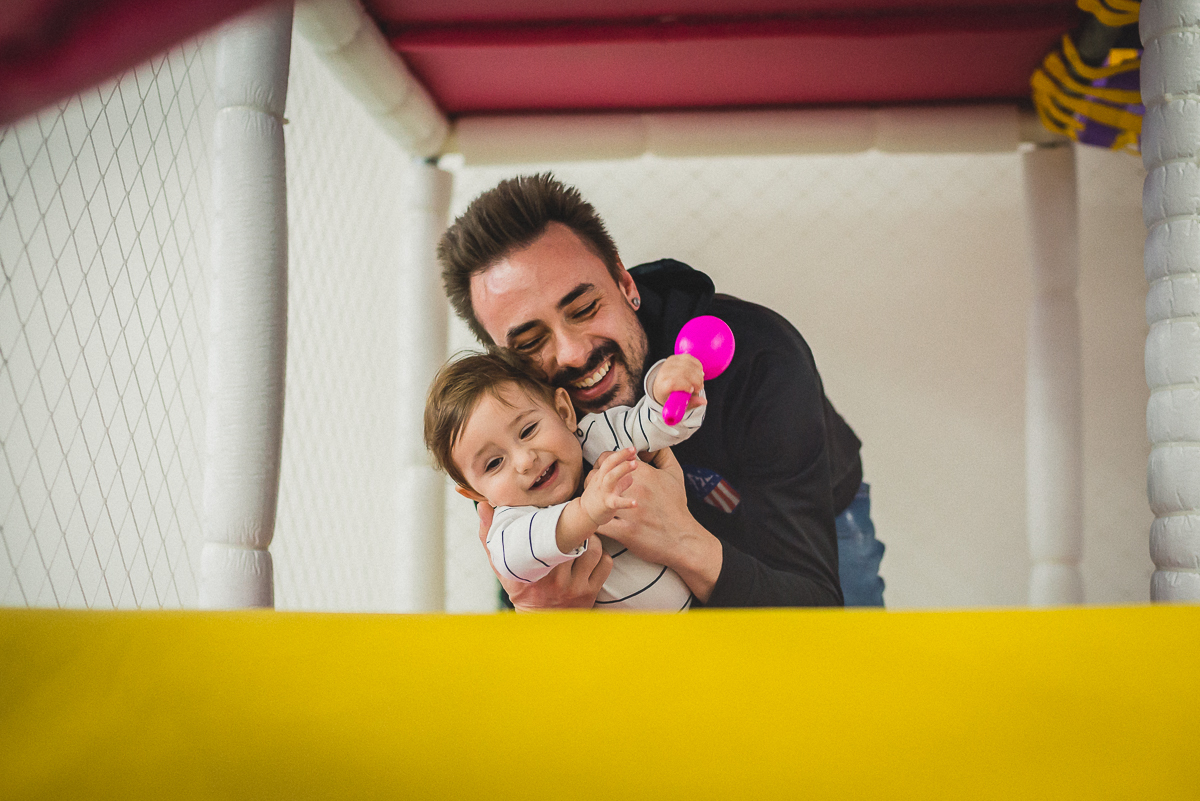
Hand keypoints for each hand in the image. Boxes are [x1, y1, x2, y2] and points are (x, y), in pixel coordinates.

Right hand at [476, 500, 612, 610]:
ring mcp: (577, 586)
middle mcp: (558, 580)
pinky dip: (601, 556)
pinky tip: (590, 555)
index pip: (553, 535)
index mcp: (535, 570)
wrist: (539, 626)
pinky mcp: (591, 592)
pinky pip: (605, 564)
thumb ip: (490, 535)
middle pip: (578, 538)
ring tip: (581, 537)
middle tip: (572, 520)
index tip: (557, 512)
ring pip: (595, 549)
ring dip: (591, 540)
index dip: (559, 519)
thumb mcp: (501, 565)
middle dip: (577, 526)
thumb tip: (483, 506)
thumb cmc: (520, 589)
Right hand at [580, 447, 637, 525]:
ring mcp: (603, 492)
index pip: (610, 460)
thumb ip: (620, 481)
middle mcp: (601, 480)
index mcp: (601, 475)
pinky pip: (616, 502)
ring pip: (611, 477)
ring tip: (635, 464)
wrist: (583, 514)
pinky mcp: (606, 504)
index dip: (621, 454)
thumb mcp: (607, 486)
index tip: (633, 450)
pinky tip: (635, 503)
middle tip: (633, 450)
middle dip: (621, 455)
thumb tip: (632, 477)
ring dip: (623, 469)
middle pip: (609, 464)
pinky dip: (626, 502)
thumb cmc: (598, 498)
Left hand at [595, 447, 722, 601]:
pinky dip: (596, 522)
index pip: (609, 458)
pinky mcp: (625, 532)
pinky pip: (601, 525)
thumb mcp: (675, 474)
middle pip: (597, 476)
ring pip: (595, 499)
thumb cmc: (677, 506)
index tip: (606, 469)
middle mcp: (633, 489)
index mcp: (643, 473)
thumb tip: (649, 444)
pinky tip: (598, 521)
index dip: (603, 462)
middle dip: (594, 480)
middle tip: (598, 486)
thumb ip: (662, 454)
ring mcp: (627, 511)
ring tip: (595, 502)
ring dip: (593, 499)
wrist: (683, 538)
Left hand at [652, 354, 706, 409]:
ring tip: (698, 381)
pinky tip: (698, 373)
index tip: (692, 390)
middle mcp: (664, 372)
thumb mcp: (680, 404)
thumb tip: (703, 401)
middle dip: (696, 380)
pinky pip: (689, 358)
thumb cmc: (670, 396)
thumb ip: (692, 403)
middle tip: (699, 387)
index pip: (673, 381)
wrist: (662, 385)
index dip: (685, 385)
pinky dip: (697, 366)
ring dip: (698, 373)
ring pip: (688, 364)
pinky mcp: (674, 357)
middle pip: (683, 372)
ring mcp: (669, 363)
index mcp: (662, 386)